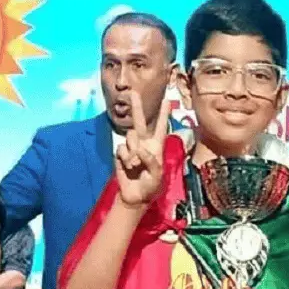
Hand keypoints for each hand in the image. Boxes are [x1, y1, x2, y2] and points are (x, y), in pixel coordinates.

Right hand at [114, 91, 169, 208]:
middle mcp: (144, 143)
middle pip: (139, 122)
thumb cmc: (151, 185)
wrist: (135, 195)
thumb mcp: (157, 174)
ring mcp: (131, 148)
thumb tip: (140, 150)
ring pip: (130, 137)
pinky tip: (128, 166)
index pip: (161, 127)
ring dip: (133, 151)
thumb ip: (151, 161)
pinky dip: (125, 157)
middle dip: (137, 107)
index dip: (163, 114)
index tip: (167, 99)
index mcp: (156, 146)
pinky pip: (121, 149)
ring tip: (136, 165)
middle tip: (134, 92)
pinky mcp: (121, 154)